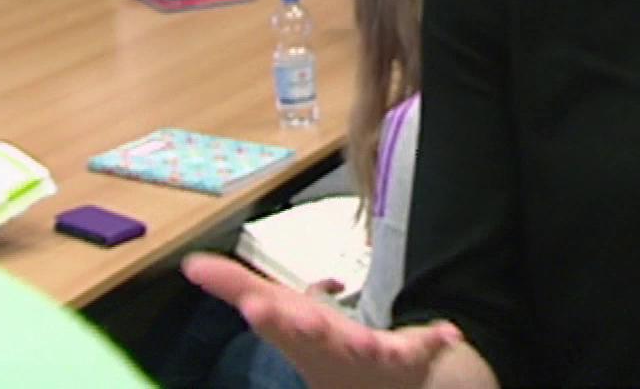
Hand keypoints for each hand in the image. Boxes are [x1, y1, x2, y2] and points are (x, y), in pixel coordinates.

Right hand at [183, 253, 461, 388]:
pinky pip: (422, 349)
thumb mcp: (276, 312)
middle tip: (303, 322)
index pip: (278, 322)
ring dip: (370, 347)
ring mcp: (370, 358)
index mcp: (298, 334)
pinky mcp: (407, 359)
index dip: (268, 314)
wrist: (367, 386)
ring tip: (370, 343)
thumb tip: (190, 263)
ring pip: (368, 352)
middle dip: (309, 330)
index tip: (256, 306)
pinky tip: (449, 333)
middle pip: (318, 339)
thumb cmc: (316, 345)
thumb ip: (236, 287)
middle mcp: (331, 350)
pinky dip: (433, 342)